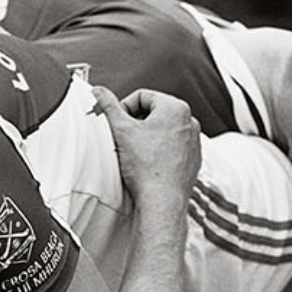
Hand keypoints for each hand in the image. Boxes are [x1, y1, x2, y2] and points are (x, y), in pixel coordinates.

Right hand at [95, 86, 200, 210]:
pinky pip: (172, 147)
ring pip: (163, 130)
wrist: (162, 200)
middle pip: (154, 112)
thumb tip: (99, 92)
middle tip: (123, 137)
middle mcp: (190, 121)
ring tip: (134, 152)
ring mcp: (193, 141)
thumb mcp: (121, 130)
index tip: (116, 123)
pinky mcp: (192, 159)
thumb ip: (108, 106)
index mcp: (176, 108)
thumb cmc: (147, 167)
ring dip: (146, 137)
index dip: (124, 107)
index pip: (143, 96)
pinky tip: (147, 163)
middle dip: (135, 123)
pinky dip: (158, 151)